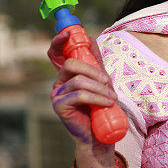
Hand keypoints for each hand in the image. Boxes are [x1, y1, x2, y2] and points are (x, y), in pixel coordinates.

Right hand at [48, 29, 117, 147]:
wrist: (99, 134)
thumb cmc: (99, 106)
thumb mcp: (100, 80)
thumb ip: (95, 62)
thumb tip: (91, 39)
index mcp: (66, 74)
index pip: (56, 53)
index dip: (58, 42)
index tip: (68, 33)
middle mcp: (58, 82)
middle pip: (71, 64)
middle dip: (93, 70)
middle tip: (108, 81)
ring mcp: (56, 94)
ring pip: (78, 81)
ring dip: (99, 88)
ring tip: (112, 97)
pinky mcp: (59, 106)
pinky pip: (79, 95)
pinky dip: (97, 97)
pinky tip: (106, 103)